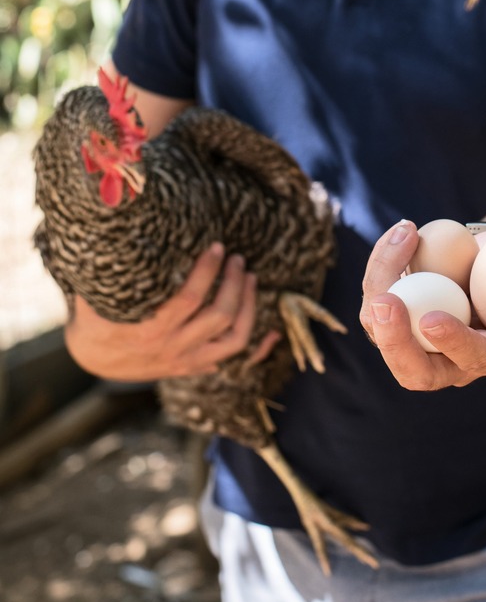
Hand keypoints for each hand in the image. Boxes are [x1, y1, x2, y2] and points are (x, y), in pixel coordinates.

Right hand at [66, 243, 278, 379]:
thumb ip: (110, 274)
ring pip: (234, 339)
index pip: (189, 299)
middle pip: (219, 316)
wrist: (94, 360)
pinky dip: (258, 344)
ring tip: (249, 277)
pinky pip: (234, 357)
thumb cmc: (96, 319)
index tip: (217, 247)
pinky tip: (274, 327)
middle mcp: (173, 349)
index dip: (208, 271)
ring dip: (247, 305)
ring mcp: (188, 361)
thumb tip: (115, 235)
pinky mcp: (196, 366)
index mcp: (150, 331)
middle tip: (236, 258)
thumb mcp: (96, 298)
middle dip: (233, 283)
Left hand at [359, 220, 485, 390]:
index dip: (451, 344)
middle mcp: (452, 359)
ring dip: (379, 287)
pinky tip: (403, 231)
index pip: (471, 360)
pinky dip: (383, 264)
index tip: (432, 318)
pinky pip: (378, 298)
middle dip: (393, 343)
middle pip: (415, 370)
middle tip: (383, 302)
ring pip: (383, 333)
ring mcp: (420, 339)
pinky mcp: (400, 314)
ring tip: (401, 237)